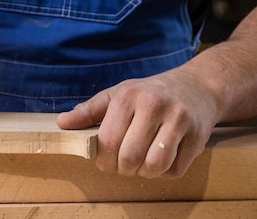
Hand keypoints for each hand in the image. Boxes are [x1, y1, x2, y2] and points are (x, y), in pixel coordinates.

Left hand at [56, 67, 218, 178]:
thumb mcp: (117, 94)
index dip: (102, 159)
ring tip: (141, 164)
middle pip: (130, 157)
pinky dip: (165, 173)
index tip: (104, 162)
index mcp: (128, 96)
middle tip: (122, 166)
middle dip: (122, 169)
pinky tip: (162, 159)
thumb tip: (61, 123)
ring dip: (144, 173)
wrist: (197, 86)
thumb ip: (89, 111)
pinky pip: (175, 170)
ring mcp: (179, 120)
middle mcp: (154, 105)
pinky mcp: (199, 136)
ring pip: (154, 166)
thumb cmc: (149, 92)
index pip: (108, 140)